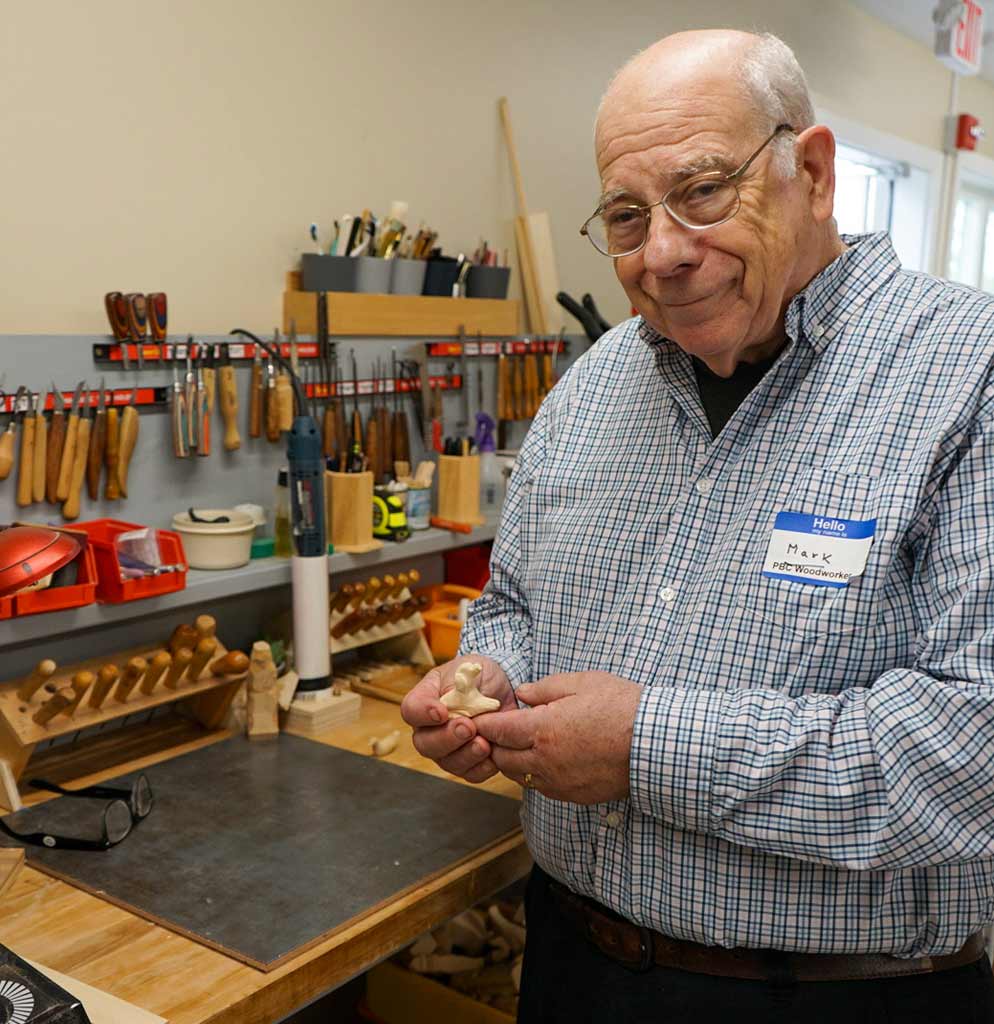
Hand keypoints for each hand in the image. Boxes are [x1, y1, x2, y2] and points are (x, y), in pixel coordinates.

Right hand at [401, 655, 516, 783]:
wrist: (504, 686)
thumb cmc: (478, 676)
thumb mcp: (465, 670)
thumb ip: (454, 685)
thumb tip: (448, 705)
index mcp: (424, 702)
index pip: (411, 710)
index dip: (423, 714)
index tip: (441, 712)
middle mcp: (431, 729)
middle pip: (425, 744)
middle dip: (447, 738)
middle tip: (468, 728)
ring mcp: (449, 749)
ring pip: (447, 762)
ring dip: (466, 755)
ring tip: (484, 743)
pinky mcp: (469, 762)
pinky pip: (470, 774)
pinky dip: (481, 767)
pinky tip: (493, 756)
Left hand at [474, 672, 641, 802]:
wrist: (655, 743)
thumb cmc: (622, 707)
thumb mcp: (582, 683)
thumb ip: (545, 688)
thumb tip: (522, 694)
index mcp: (543, 730)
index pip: (497, 731)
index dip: (485, 723)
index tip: (480, 717)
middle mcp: (545, 761)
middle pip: (501, 759)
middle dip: (495, 744)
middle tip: (499, 730)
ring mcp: (559, 782)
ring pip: (519, 777)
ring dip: (514, 761)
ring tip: (522, 744)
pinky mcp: (573, 795)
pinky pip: (541, 788)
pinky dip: (535, 775)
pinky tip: (546, 759)